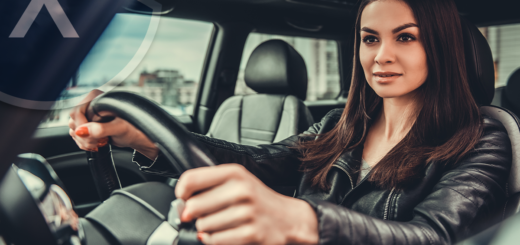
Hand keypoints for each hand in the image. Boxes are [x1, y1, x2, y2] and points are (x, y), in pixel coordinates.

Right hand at [68, 89, 157, 157]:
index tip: (88, 134)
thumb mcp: (120, 128)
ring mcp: (92, 116)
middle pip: (74, 121)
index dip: (80, 125)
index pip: (77, 110)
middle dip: (83, 135)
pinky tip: (96, 144)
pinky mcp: (92, 126)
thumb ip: (102, 129)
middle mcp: (93, 105)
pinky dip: (85, 142)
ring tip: (98, 143)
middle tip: (96, 142)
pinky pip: (79, 135)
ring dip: (84, 140)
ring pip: (75, 130)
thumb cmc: (136, 128)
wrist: (141, 137)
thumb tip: (83, 130)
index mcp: (99, 99)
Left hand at [175, 164, 318, 244]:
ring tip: (222, 224)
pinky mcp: (251, 234)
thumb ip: (209, 186)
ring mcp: (247, 213)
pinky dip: (215, 240)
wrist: (289, 220)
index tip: (183, 198)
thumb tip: (182, 204)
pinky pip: (215, 240)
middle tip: (205, 215)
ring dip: (207, 229)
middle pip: (193, 206)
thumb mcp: (238, 182)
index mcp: (235, 173)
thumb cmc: (258, 201)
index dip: (181, 192)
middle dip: (194, 215)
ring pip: (203, 226)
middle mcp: (242, 190)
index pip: (191, 179)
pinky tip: (226, 234)